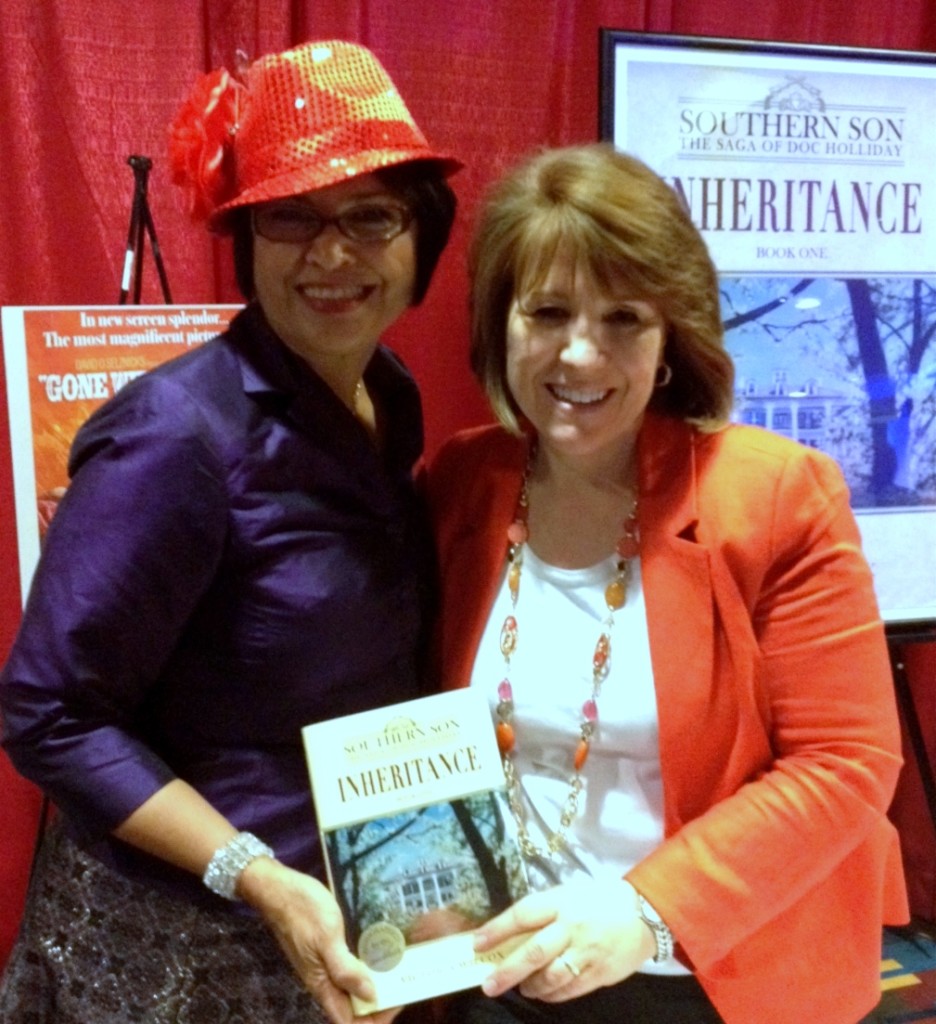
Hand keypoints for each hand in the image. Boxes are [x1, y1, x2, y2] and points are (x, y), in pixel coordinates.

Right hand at [238, 857, 402, 1023]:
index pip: (350, 1020)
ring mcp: (326, 963)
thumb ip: (345, 969)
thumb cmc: (303, 911)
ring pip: (354, 984)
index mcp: (322, 984)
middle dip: (380, 999)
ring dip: (376, 980)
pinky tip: (382, 946)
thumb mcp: (327, 937)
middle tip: (406, 979)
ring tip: (400, 964)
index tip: (398, 1001)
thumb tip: (371, 996)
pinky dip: (368, 961)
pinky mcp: (328, 947)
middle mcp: (324, 979)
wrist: (279, 887)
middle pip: (354, 1005)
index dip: (375, 1019)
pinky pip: (351, 963)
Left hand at [473, 877, 656, 1002]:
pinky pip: (569, 989)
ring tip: (521, 987)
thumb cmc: (598, 901)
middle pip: (534, 952)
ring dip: (531, 986)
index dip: (498, 929)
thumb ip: (543, 913)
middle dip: (508, 971)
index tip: (477, 943)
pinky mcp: (599, 973)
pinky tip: (542, 993)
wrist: (643, 912)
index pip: (523, 914)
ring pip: (550, 977)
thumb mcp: (569, 895)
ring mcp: (586, 952)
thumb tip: (510, 935)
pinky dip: (551, 994)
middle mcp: (571, 926)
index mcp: (561, 902)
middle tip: (488, 984)